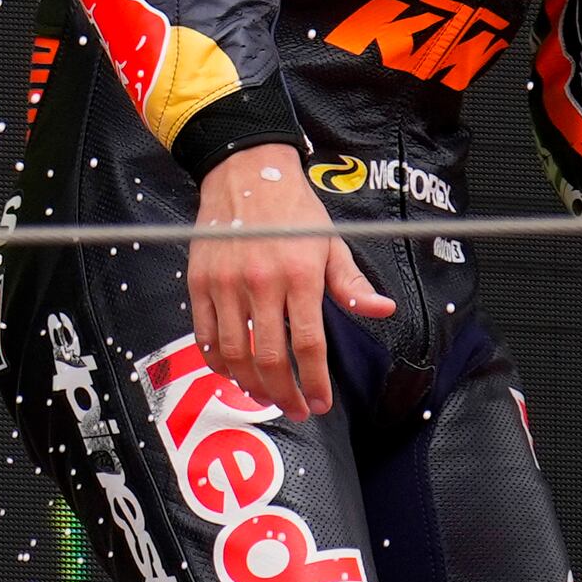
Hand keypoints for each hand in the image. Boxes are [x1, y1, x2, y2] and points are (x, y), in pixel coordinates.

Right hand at [187, 141, 389, 420]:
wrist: (245, 173)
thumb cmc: (292, 209)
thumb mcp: (331, 244)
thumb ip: (351, 285)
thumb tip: (382, 310)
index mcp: (299, 276)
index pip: (308, 346)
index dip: (315, 382)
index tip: (321, 403)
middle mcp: (260, 283)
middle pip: (269, 358)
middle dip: (284, 393)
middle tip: (296, 408)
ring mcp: (225, 283)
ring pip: (233, 352)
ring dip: (249, 384)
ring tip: (264, 395)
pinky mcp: (199, 281)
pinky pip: (204, 333)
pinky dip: (216, 360)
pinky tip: (232, 370)